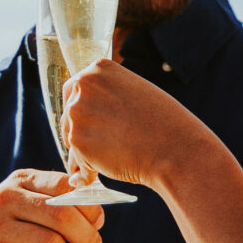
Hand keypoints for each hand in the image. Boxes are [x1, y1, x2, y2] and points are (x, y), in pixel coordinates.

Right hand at [0, 169, 103, 242]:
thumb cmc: (4, 232)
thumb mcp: (25, 204)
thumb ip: (57, 202)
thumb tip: (97, 214)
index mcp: (19, 181)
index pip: (65, 185)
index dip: (89, 207)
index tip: (96, 223)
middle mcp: (4, 199)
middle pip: (63, 217)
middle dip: (87, 238)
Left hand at [62, 60, 207, 190]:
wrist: (174, 149)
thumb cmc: (164, 124)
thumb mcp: (135, 92)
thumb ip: (108, 95)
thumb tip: (86, 114)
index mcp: (99, 69)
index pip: (74, 89)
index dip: (83, 110)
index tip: (95, 124)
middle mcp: (83, 86)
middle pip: (68, 114)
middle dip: (82, 132)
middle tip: (106, 147)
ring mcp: (78, 112)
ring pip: (72, 139)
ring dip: (86, 153)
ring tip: (113, 160)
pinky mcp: (78, 140)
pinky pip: (77, 161)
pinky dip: (88, 172)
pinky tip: (103, 174)